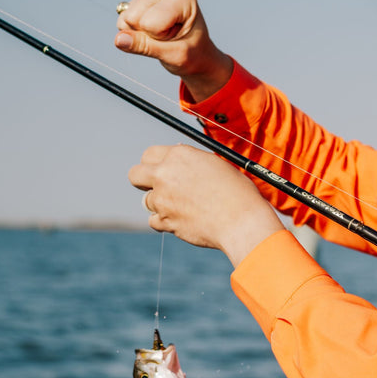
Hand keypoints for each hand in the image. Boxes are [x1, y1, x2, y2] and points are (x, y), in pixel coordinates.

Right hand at [115, 0, 233, 102]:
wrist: (197, 53)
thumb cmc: (192, 54)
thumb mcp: (173, 56)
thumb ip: (145, 47)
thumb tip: (118, 39)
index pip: (148, 22)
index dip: (158, 37)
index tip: (175, 37)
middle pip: (133, 17)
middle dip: (146, 34)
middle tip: (167, 37)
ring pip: (126, 18)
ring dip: (141, 32)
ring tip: (163, 33)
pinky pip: (123, 18)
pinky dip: (136, 29)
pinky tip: (155, 28)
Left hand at [129, 144, 282, 264]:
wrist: (242, 221)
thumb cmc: (237, 193)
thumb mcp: (216, 166)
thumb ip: (191, 162)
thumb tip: (176, 159)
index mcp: (179, 155)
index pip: (149, 154)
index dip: (155, 163)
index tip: (162, 171)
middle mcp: (166, 174)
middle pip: (135, 174)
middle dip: (142, 181)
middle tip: (156, 188)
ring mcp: (162, 199)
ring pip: (146, 201)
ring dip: (160, 205)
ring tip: (184, 208)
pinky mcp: (164, 221)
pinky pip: (153, 221)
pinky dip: (165, 223)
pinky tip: (182, 221)